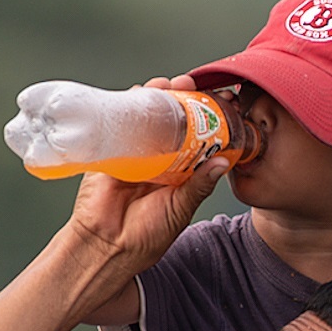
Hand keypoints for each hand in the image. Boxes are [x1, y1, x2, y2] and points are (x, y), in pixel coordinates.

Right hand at [61, 72, 224, 293]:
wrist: (108, 246)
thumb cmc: (146, 236)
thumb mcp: (181, 208)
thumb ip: (200, 185)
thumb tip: (222, 162)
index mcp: (181, 170)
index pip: (199, 137)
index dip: (210, 118)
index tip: (223, 100)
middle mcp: (160, 157)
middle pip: (174, 119)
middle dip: (184, 98)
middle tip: (193, 85)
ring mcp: (136, 151)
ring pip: (149, 115)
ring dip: (159, 95)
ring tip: (170, 84)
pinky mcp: (112, 150)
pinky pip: (121, 122)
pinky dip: (129, 104)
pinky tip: (141, 92)